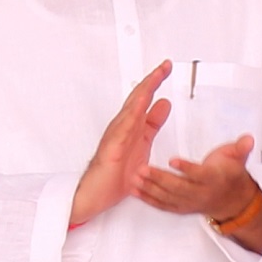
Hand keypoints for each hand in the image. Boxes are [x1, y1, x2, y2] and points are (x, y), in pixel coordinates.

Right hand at [74, 65, 173, 223]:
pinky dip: (132, 114)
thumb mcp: (142, 144)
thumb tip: (164, 103)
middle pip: (138, 98)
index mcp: (131, 126)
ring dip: (144, 91)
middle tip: (165, 65)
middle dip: (152, 80)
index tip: (167, 68)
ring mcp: (116, 136)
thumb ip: (152, 124)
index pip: (144, 99)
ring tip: (156, 76)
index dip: (155, 82)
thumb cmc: (115, 174)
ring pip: (131, 108)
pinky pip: (123, 128)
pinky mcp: (111, 148)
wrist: (95, 196)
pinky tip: (140, 104)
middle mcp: (122, 127)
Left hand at [138, 129, 261, 254]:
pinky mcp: (181, 208)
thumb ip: (241, 148)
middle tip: (143, 168)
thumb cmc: (230, 174)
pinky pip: (163, 205)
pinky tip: (136, 190)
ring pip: (168, 197)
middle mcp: (201, 194)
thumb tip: (248, 139)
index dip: (186, 168)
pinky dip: (148, 199)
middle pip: (178, 187)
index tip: (172, 159)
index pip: (199, 174)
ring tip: (135, 177)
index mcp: (214, 179)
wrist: (233, 201)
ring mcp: (190, 203)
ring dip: (150, 188)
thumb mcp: (238, 158)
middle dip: (159, 178)